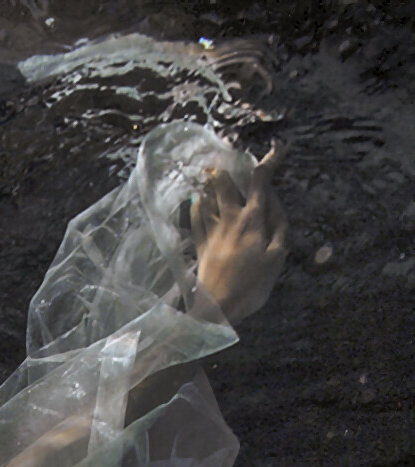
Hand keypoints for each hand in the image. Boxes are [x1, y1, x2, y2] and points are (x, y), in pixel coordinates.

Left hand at [191, 147, 287, 324]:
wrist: (218, 309)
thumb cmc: (252, 286)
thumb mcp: (277, 257)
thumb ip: (279, 227)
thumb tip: (275, 204)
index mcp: (252, 219)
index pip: (261, 181)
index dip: (270, 160)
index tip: (279, 147)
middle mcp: (230, 219)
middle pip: (225, 183)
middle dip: (228, 165)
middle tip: (228, 153)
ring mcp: (212, 232)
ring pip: (207, 198)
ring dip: (209, 183)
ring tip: (210, 171)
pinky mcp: (200, 247)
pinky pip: (195, 220)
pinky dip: (196, 206)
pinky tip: (196, 201)